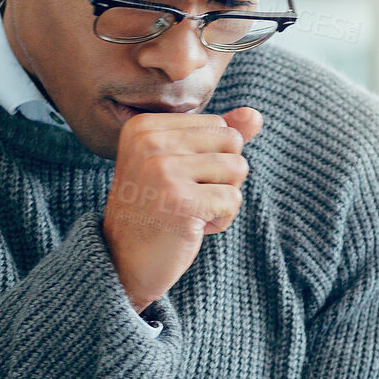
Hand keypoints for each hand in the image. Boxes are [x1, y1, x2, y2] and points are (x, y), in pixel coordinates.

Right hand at [103, 107, 262, 311]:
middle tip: (186, 198)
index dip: (211, 158)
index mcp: (145, 126)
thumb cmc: (156, 211)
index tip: (176, 182)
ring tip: (190, 212)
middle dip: (223, 176)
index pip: (218, 124)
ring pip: (238, 169)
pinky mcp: (180, 201)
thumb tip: (255, 115)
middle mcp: (149, 141)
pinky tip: (191, 228)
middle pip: (232, 142)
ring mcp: (163, 170)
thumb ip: (216, 137)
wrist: (123, 263)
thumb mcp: (181, 165)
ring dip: (223, 199)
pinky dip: (221, 220)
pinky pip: (234, 200)